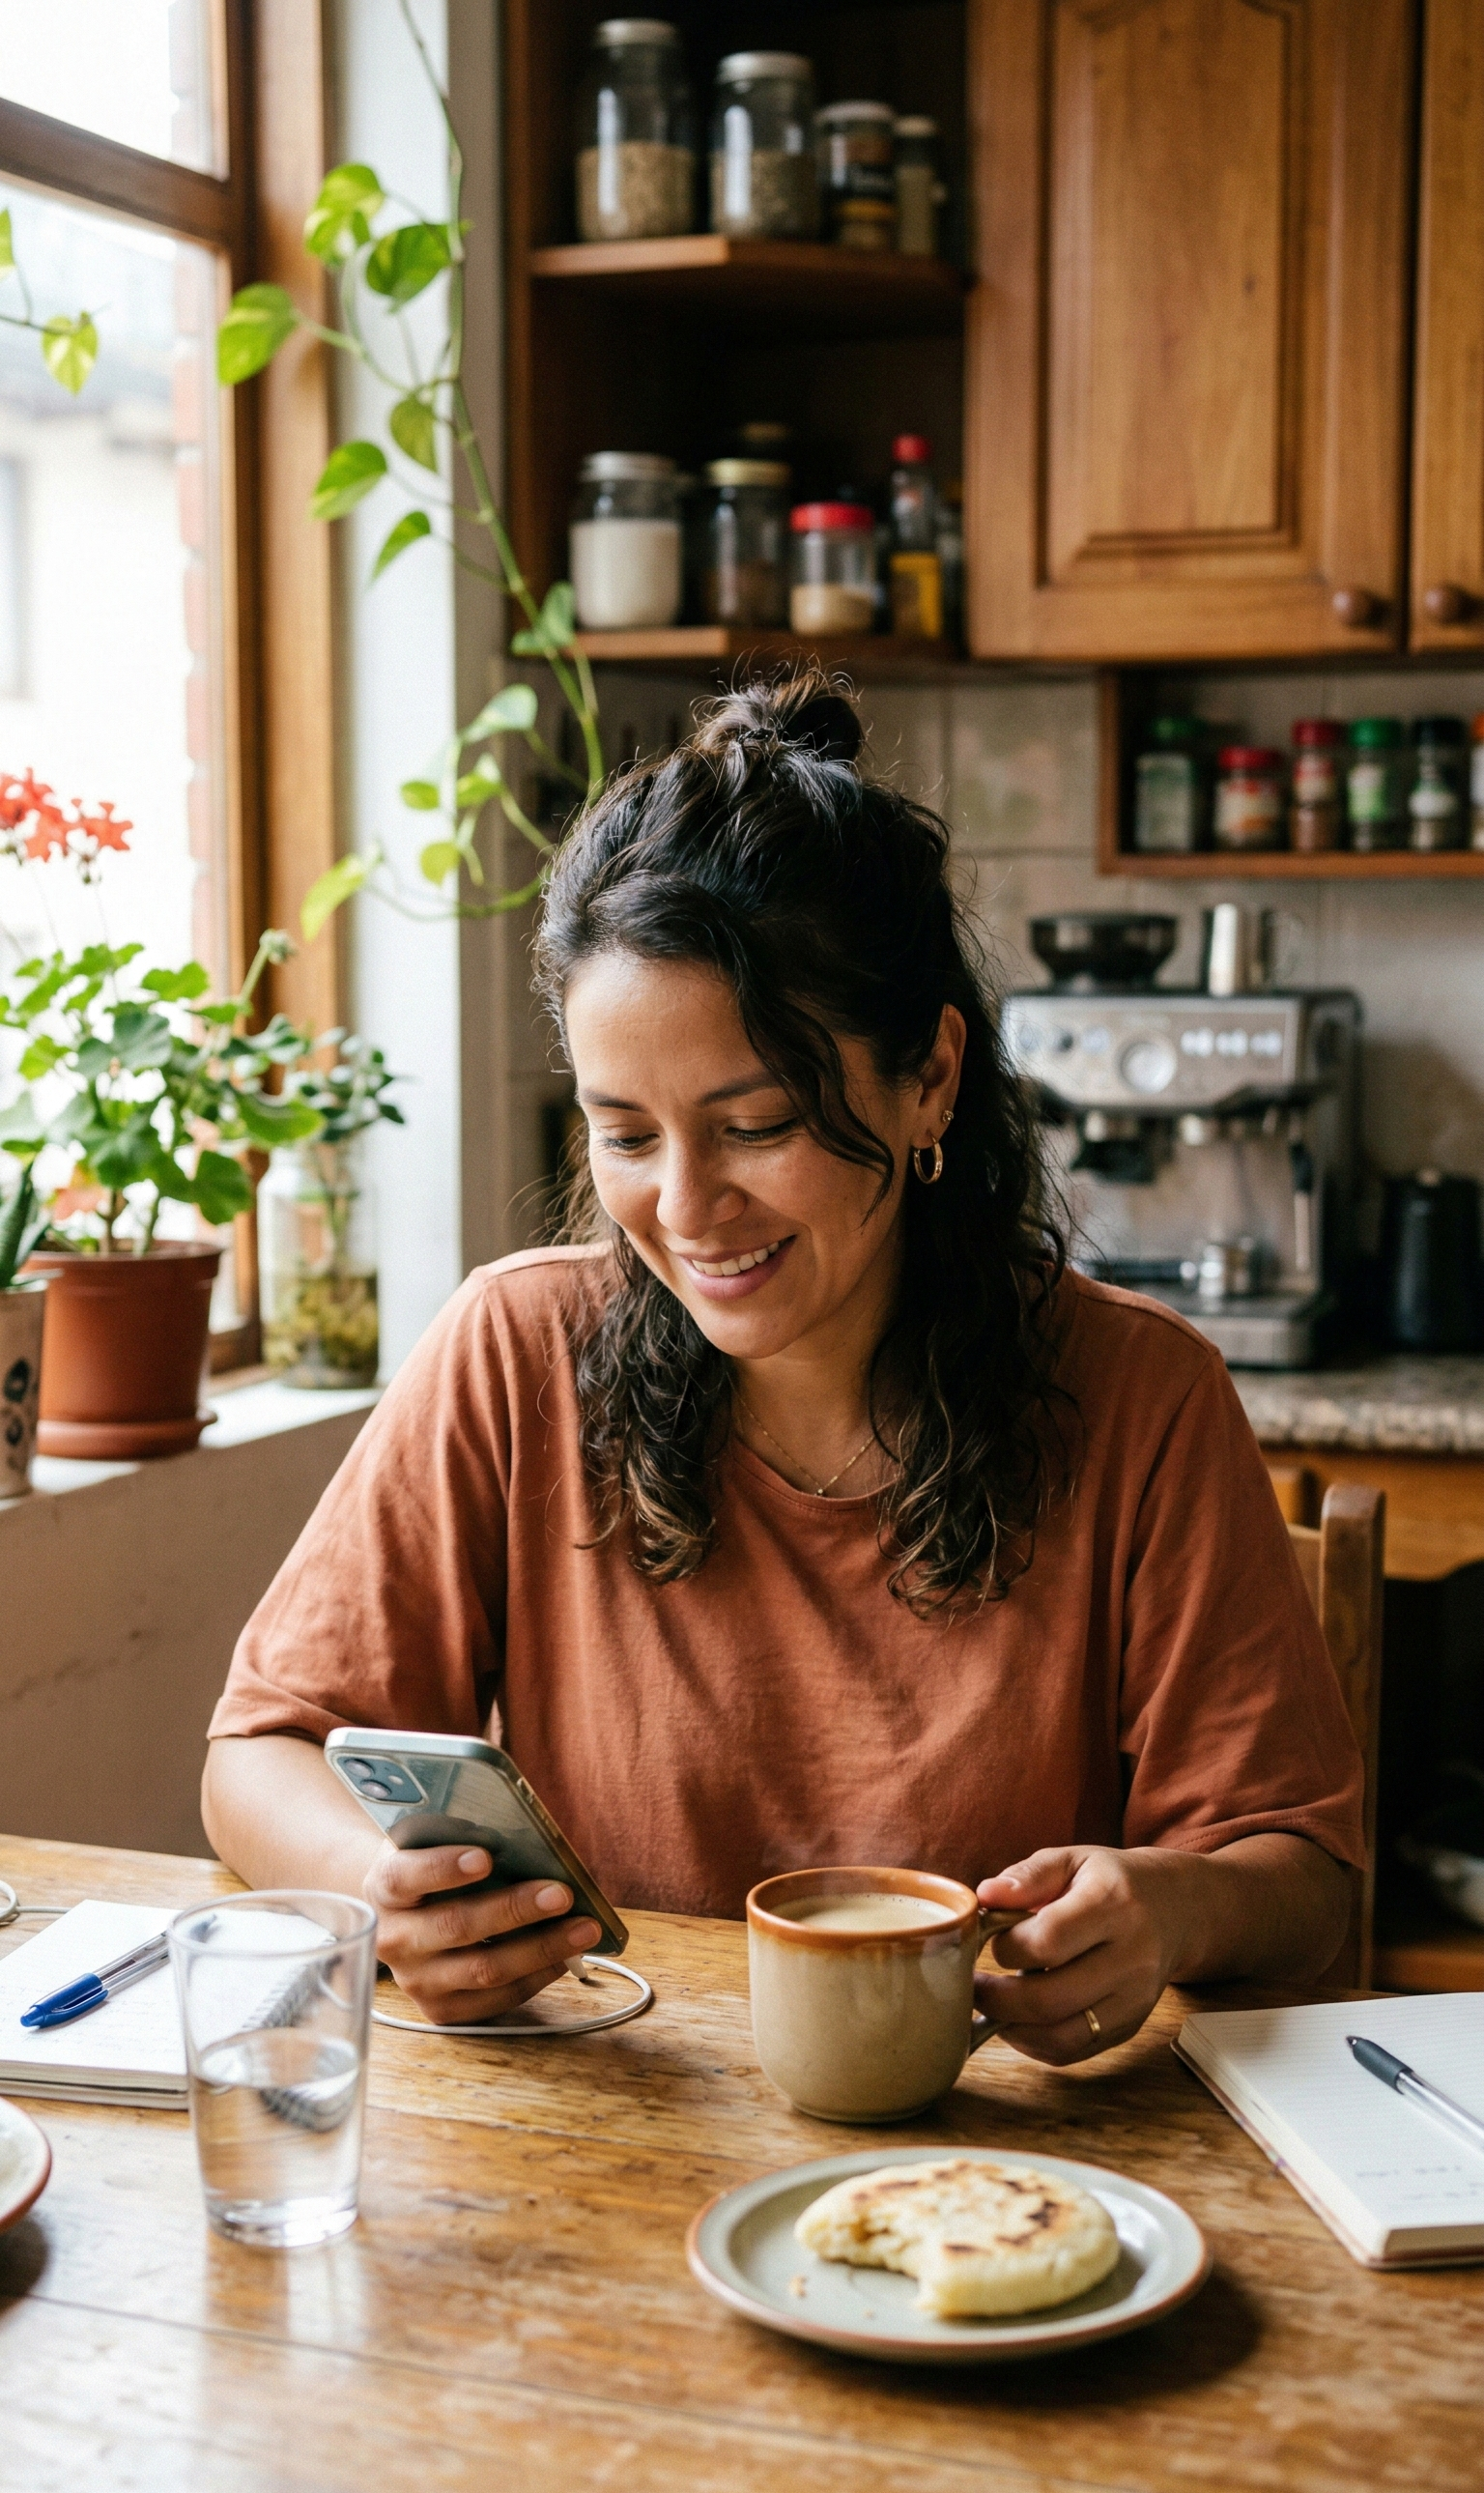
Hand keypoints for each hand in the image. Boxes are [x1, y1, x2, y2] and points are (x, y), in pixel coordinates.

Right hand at [363, 1841, 601, 2024]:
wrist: (404, 1915)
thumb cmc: (432, 1867)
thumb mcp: (431, 1844)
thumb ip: (462, 1838)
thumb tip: (525, 1840)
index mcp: (384, 1888)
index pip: (405, 1877)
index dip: (443, 1868)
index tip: (485, 1857)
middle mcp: (393, 1939)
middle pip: (456, 1926)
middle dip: (514, 1909)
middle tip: (562, 1893)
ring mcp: (415, 1981)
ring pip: (483, 1969)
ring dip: (540, 1948)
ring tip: (584, 1928)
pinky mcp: (440, 2010)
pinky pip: (494, 1999)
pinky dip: (536, 1977)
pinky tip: (565, 1957)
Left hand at [974, 1846, 1196, 2065]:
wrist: (1179, 1908)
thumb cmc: (1113, 1880)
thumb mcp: (1073, 1859)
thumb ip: (1029, 1875)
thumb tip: (985, 1896)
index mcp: (1114, 1904)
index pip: (1048, 1940)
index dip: (1006, 1946)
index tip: (990, 1937)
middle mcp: (1132, 1957)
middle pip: (1050, 1998)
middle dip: (997, 1998)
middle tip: (972, 1985)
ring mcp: (1135, 1998)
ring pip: (1061, 2036)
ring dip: (1012, 2028)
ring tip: (990, 2006)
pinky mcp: (1131, 2025)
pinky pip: (1074, 2051)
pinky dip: (1035, 2043)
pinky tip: (1017, 2021)